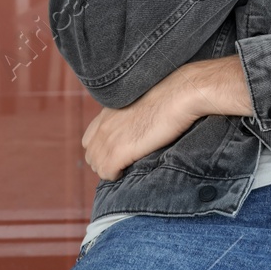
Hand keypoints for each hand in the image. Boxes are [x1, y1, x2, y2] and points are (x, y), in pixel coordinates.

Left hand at [79, 57, 252, 180]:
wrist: (181, 94)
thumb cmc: (173, 94)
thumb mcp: (144, 100)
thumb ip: (134, 111)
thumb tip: (144, 119)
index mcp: (109, 111)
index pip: (89, 138)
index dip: (102, 149)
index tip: (119, 153)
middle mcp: (104, 124)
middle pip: (90, 154)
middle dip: (104, 162)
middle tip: (124, 165)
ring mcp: (110, 137)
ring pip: (96, 165)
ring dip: (109, 170)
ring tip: (127, 169)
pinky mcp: (119, 150)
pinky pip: (106, 172)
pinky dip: (115, 175)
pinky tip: (128, 171)